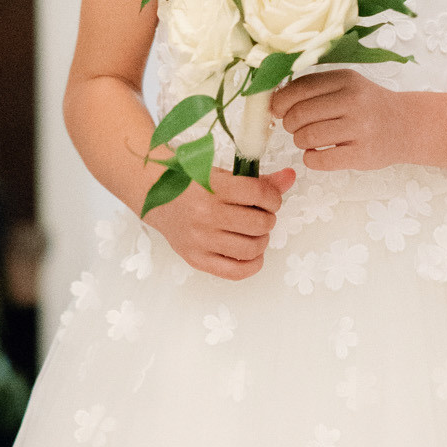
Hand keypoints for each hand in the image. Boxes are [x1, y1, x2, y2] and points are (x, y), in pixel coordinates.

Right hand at [147, 166, 293, 278]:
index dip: (273, 197)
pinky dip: (253, 264)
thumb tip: (290, 177)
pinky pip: (236, 271)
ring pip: (252, 248)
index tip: (270, 199)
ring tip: (255, 231)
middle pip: (259, 223)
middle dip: (269, 218)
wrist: (155, 196)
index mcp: (213, 187)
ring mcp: (200, 239)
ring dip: (262, 239)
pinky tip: (252, 252)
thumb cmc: (193, 183)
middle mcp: (205, 214)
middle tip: (261, 214)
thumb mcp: (224, 175)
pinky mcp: (196, 259)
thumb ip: (258, 180)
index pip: (259, 194)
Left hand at [271, 70, 409, 171]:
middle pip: (299, 114)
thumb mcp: (347, 86)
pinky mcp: (362, 154)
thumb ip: (315, 89)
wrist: (406, 126)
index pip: (299, 88)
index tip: (278, 110)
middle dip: (290, 124)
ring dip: (300, 142)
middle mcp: (353, 101)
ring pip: (306, 137)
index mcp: (346, 80)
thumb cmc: (369, 106)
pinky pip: (319, 160)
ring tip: (310, 141)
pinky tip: (318, 154)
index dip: (281, 102)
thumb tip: (273, 101)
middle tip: (297, 128)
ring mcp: (359, 128)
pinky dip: (310, 159)